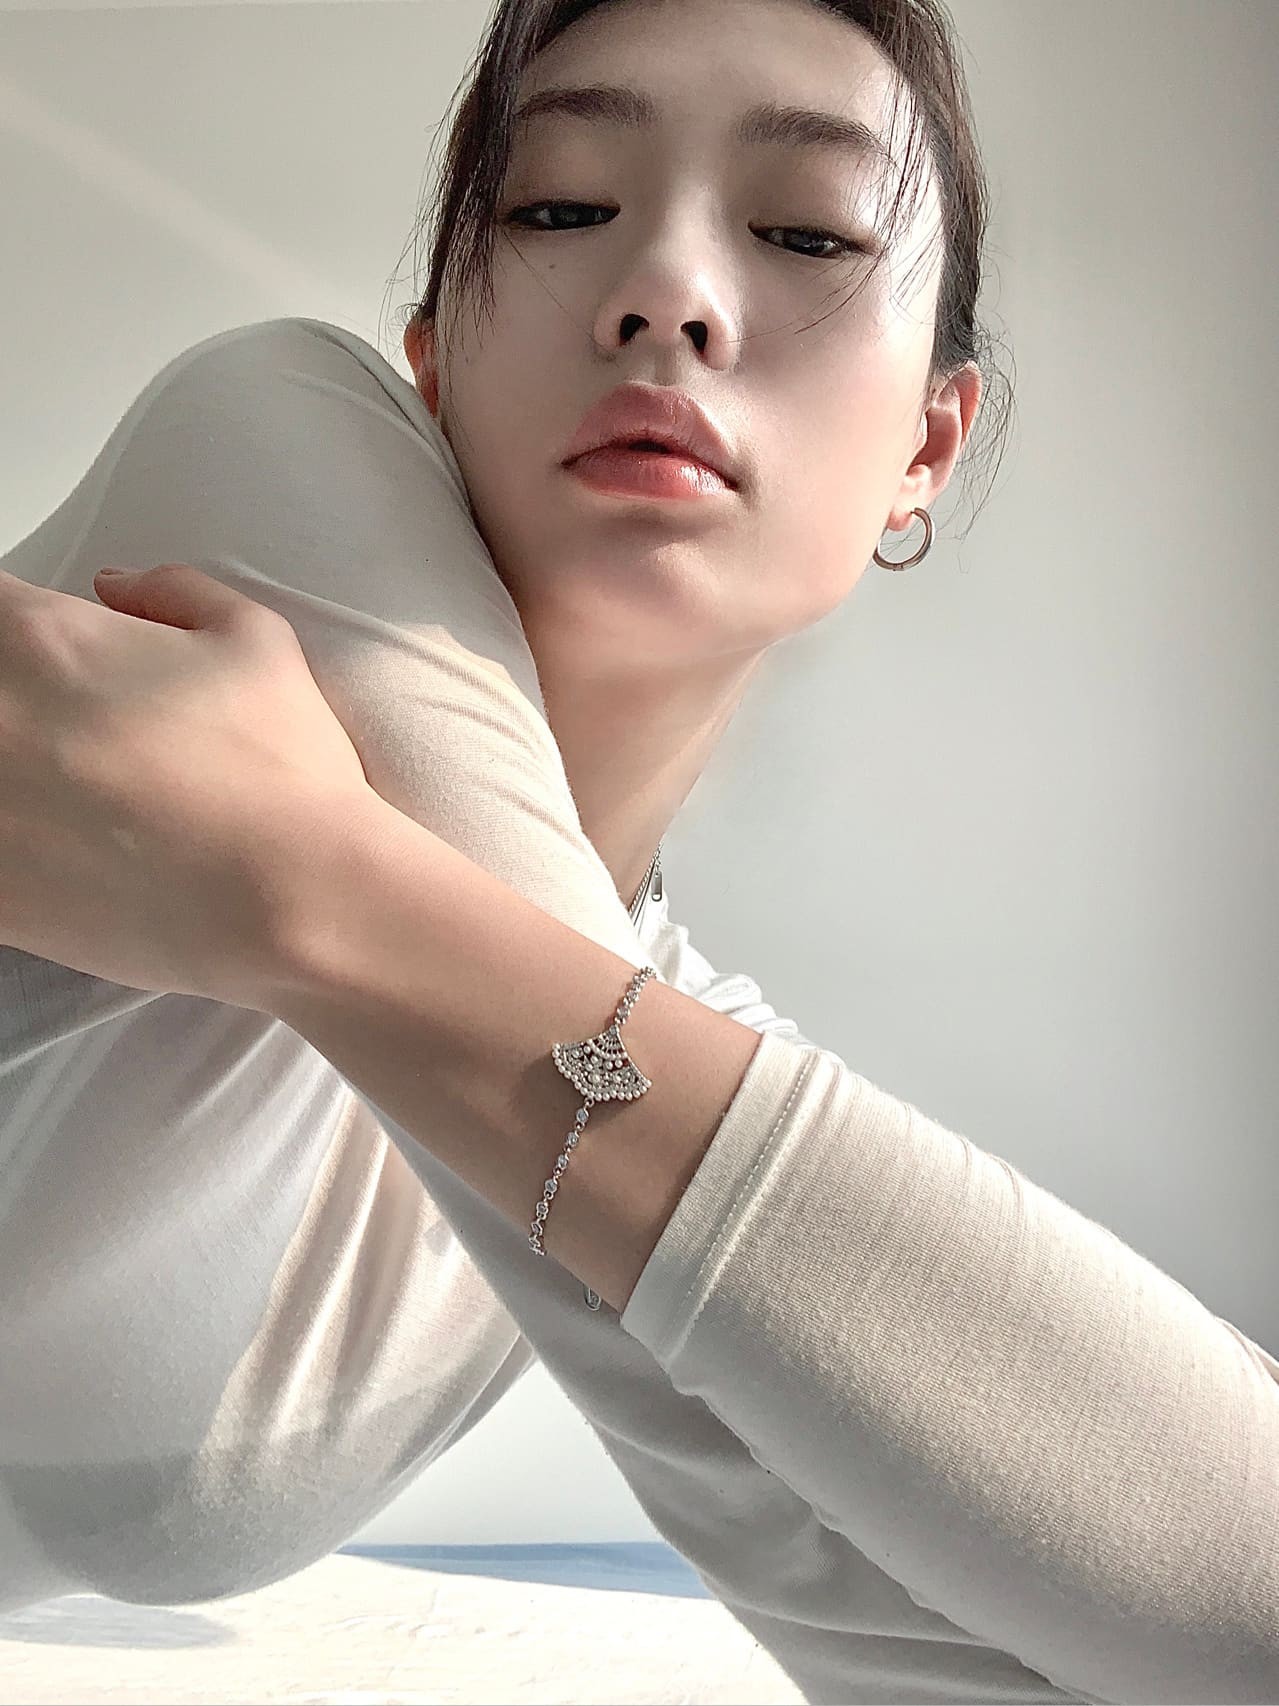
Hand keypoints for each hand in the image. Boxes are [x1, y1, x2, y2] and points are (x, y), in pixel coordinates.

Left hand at [0, 562, 372, 1008]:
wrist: (295, 900)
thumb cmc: (282, 773)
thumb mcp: (256, 641)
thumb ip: (173, 591)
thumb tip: (118, 588)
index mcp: (41, 638)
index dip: (17, 635)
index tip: (47, 665)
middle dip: (16, 709)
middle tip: (73, 738)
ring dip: (12, 784)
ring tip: (73, 801)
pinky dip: (14, 852)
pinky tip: (69, 858)